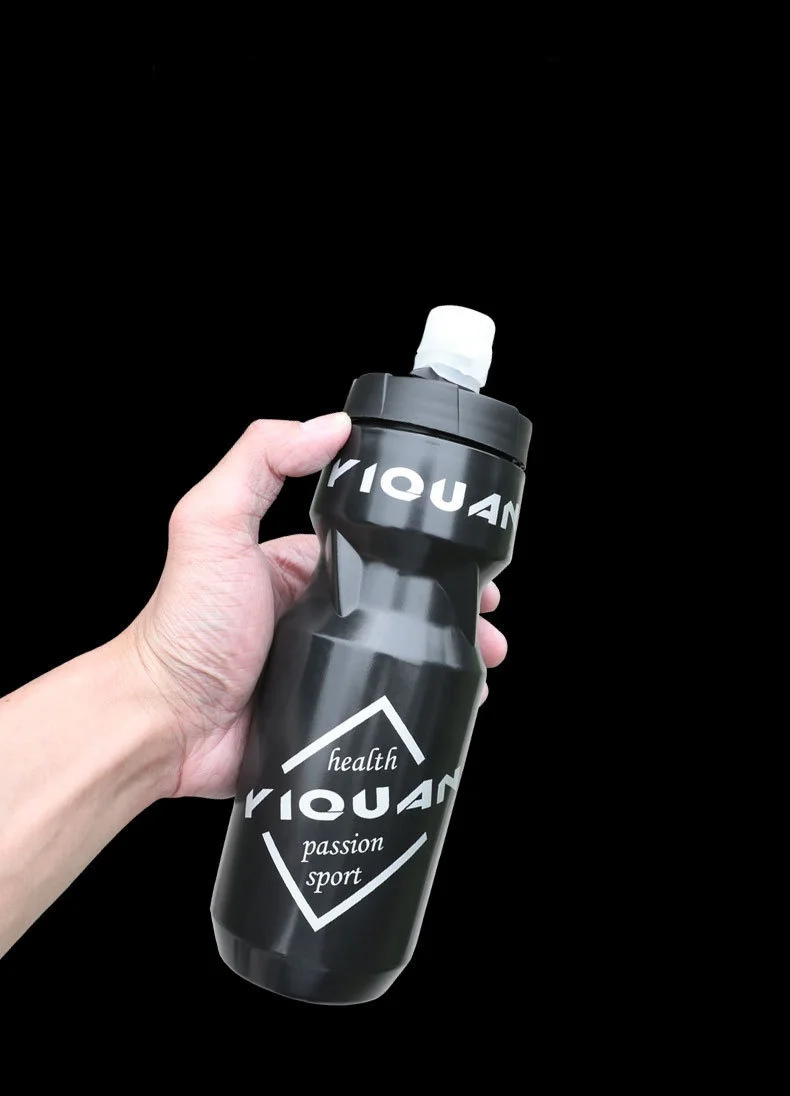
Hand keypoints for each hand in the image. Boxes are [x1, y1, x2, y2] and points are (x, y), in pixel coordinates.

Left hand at [126, 413, 507, 798]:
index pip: (378, 544)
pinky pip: (386, 700)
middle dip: (453, 606)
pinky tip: (456, 700)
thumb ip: (261, 462)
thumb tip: (331, 425)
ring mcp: (327, 664)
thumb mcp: (212, 524)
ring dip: (451, 654)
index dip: (425, 547)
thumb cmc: (183, 629)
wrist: (165, 726)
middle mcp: (319, 612)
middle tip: (486, 617)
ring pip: (405, 654)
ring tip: (485, 660)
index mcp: (300, 564)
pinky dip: (425, 698)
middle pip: (403, 601)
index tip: (465, 553)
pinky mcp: (328, 710)